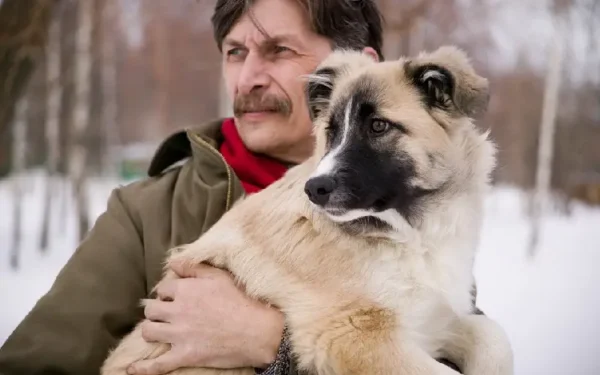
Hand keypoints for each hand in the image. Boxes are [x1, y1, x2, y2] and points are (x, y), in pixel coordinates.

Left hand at [126, 261, 284, 374]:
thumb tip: (173, 262)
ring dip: (152, 329)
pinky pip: (156, 365)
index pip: (163, 288)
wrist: (258, 331)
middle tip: (167, 313)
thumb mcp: (220, 276)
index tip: (176, 296)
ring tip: (159, 330)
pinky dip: (142, 368)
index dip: (169, 292)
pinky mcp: (185, 355)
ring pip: (149, 331)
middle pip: (151, 309)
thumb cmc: (243, 301)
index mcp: (186, 289)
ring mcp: (179, 334)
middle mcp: (178, 310)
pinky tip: (133, 369)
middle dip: (157, 310)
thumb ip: (194, 267)